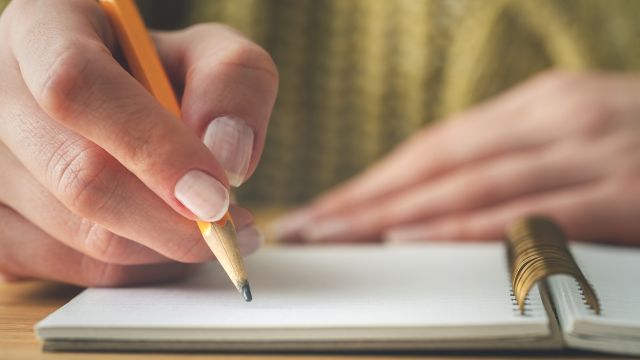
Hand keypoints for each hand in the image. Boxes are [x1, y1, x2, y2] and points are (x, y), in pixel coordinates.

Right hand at [0, 0, 277, 285]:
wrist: (120, 101)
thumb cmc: (161, 73)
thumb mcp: (210, 53)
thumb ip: (234, 83)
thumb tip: (227, 158)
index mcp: (45, 30)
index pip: (76, 86)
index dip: (153, 147)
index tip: (215, 193)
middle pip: (77, 175)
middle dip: (169, 220)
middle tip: (228, 229)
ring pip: (79, 235)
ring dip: (162, 247)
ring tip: (206, 228)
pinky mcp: (0, 228)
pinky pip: (74, 269)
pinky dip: (137, 267)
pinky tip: (166, 241)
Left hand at [273, 71, 639, 245]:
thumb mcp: (578, 144)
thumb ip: (518, 164)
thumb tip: (440, 201)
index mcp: (542, 106)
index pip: (435, 146)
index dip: (373, 179)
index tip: (326, 207)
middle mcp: (558, 116)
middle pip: (434, 162)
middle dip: (364, 198)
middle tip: (307, 226)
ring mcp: (592, 148)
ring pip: (465, 185)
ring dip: (389, 214)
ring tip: (334, 235)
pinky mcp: (623, 190)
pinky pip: (524, 214)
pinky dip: (459, 229)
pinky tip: (408, 243)